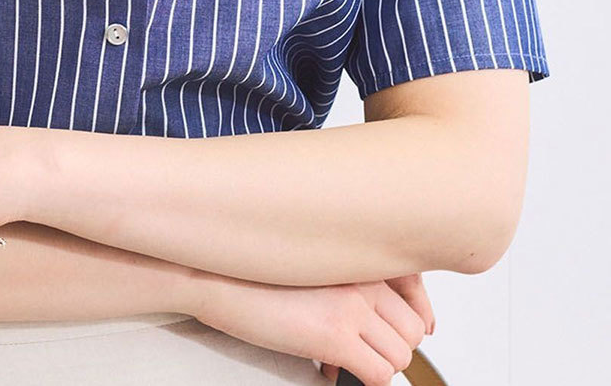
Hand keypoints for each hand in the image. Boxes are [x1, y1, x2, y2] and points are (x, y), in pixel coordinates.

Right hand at [185, 270, 434, 385]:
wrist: (214, 274)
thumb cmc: (251, 269)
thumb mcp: (307, 262)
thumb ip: (344, 276)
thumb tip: (369, 315)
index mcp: (355, 254)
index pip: (412, 293)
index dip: (412, 319)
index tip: (404, 330)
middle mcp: (360, 276)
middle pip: (412, 329)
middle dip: (390, 345)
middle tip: (363, 349)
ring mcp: (351, 306)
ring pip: (400, 355)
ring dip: (377, 362)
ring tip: (347, 358)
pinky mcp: (335, 336)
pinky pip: (379, 375)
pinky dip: (364, 379)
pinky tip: (336, 366)